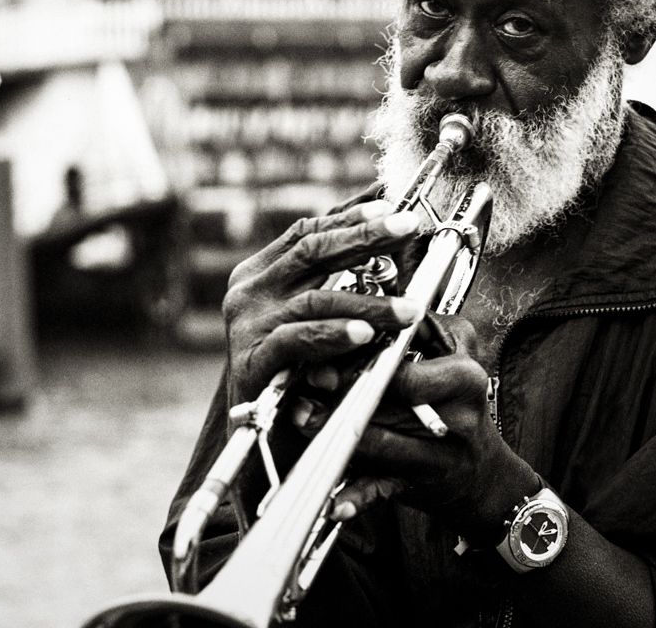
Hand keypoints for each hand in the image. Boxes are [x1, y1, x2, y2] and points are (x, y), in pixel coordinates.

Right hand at [221, 200, 422, 405]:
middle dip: (366, 237)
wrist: (256, 447)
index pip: (306, 233)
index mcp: (258, 274)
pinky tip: (365, 336)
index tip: (392, 209)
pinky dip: (334, 336)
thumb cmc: (294, 376)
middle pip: (311, 251)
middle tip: (409, 228)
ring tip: (409, 308)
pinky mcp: (251, 362)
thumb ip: (336, 282)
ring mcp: (246, 326)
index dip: (350, 218)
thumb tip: (382, 233)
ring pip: (315, 299)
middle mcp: (247, 293)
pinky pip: (297, 341)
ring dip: (369, 302)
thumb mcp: (311, 320)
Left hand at [300, 314, 536, 542]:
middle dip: (341, 395)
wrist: (484, 473)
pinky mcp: (420, 485)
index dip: (363, 361)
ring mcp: (440, 456)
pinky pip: (385, 491)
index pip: (406, 367)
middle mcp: (456, 418)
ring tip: (301, 417)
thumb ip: (422, 327)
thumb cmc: (461, 399)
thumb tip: (375, 306)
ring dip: (336, 434)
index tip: (329, 355)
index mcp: (465, 377)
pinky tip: (335, 503)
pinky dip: (358, 498)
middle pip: (388, 405)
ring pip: (380, 445)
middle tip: (305, 385)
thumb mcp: (458, 350)